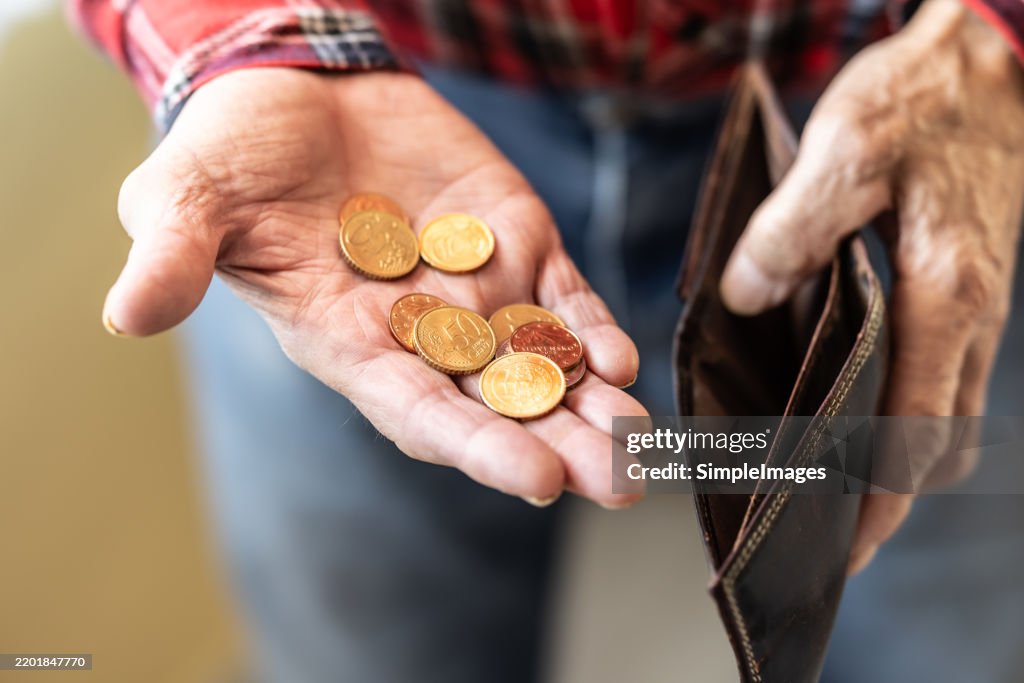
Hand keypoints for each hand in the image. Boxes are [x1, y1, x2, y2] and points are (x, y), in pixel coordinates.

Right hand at [106, 69, 644, 507]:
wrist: (304, 87)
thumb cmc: (238, 151)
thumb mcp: (191, 195)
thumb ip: (174, 252)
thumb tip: (127, 313)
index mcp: (349, 340)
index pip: (415, 407)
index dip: (472, 443)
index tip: (533, 477)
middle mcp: (420, 330)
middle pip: (495, 403)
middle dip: (556, 444)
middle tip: (617, 488)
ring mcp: (476, 290)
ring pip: (543, 364)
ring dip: (593, 406)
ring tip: (640, 446)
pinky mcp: (516, 242)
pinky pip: (562, 299)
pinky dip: (591, 329)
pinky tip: (620, 360)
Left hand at [719, 0, 1023, 571]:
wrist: (994, 57)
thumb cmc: (926, 99)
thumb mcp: (845, 152)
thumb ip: (790, 232)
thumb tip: (743, 297)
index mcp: (947, 298)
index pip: (916, 432)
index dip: (880, 500)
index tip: (844, 547)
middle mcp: (971, 315)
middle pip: (937, 440)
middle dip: (889, 494)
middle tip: (829, 524)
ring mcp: (976, 303)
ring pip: (944, 410)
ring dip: (896, 453)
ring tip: (832, 475)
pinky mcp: (966, 284)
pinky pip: (941, 370)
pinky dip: (904, 403)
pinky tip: (849, 394)